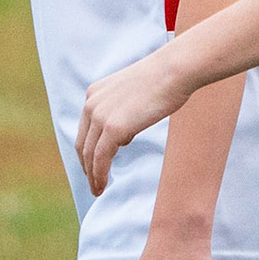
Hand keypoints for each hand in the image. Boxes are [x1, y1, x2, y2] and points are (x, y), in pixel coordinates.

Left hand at [77, 48, 190, 195]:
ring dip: (92, 175)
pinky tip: (103, 185)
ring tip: (97, 189)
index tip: (93, 164)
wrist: (176, 69)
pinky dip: (100, 174)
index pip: (85, 128)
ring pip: (89, 154)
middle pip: (82, 143)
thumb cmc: (167, 78)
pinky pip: (101, 159)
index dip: (87, 149)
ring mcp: (101, 116)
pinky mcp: (114, 128)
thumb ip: (123, 112)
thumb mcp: (135, 93)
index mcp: (94, 93)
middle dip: (86, 166)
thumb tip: (123, 137)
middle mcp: (92, 104)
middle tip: (93, 182)